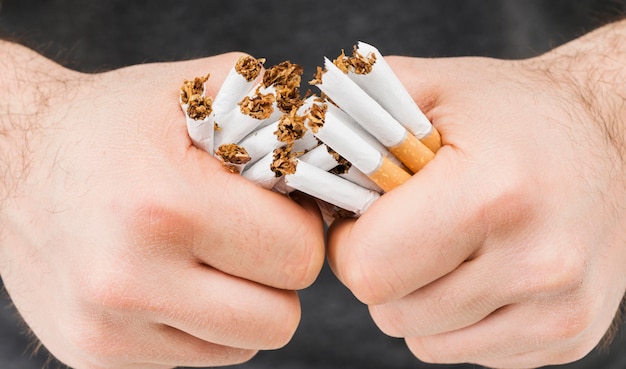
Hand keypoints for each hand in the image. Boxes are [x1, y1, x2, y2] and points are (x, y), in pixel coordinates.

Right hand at [0, 43, 324, 368]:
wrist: (9, 164)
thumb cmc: (111, 126)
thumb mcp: (191, 90)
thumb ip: (273, 111)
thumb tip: (330, 157)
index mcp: (165, 208)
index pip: (298, 256)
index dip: (300, 228)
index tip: (279, 207)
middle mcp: (131, 280)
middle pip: (280, 317)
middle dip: (279, 274)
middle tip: (251, 236)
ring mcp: (110, 328)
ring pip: (245, 345)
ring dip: (246, 303)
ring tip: (212, 256)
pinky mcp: (96, 355)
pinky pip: (201, 358)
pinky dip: (206, 324)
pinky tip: (178, 280)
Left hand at [328, 20, 625, 367]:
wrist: (616, 142)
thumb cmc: (517, 114)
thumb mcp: (437, 89)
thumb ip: (359, 113)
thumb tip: (301, 157)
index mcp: (493, 194)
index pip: (370, 269)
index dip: (352, 243)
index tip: (367, 217)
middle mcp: (537, 262)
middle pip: (392, 312)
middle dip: (383, 272)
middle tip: (407, 229)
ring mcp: (558, 309)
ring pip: (426, 341)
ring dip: (418, 298)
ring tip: (446, 246)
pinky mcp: (568, 336)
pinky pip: (470, 351)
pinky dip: (458, 317)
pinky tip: (481, 270)